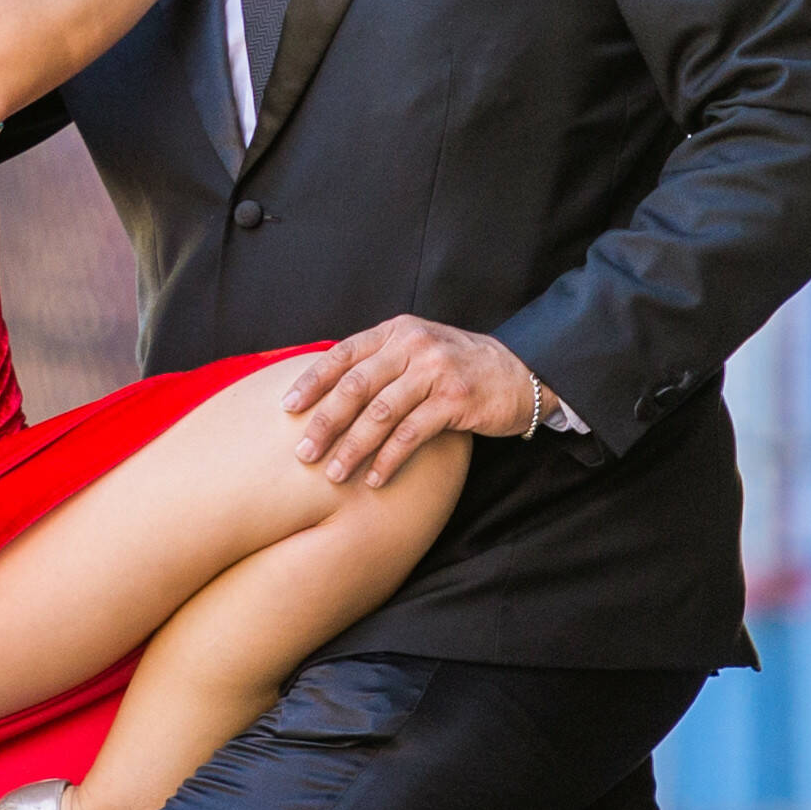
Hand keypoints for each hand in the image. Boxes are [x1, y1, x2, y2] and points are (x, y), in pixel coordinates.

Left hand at [284, 315, 540, 489]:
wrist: (523, 371)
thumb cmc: (462, 366)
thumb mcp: (421, 349)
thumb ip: (383, 361)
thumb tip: (330, 391)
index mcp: (398, 330)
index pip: (344, 354)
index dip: (312, 380)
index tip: (287, 407)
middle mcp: (414, 345)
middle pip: (356, 386)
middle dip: (325, 422)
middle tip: (303, 452)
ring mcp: (435, 371)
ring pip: (381, 413)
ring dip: (353, 447)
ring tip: (333, 473)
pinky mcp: (455, 400)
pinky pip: (412, 434)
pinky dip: (389, 459)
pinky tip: (374, 479)